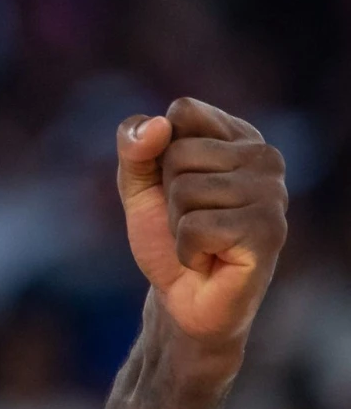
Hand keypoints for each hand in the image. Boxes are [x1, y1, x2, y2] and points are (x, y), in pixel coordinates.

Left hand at [116, 98, 287, 349]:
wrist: (179, 297)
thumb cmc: (166, 234)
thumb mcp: (137, 182)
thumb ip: (134, 145)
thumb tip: (158, 124)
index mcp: (239, 136)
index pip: (183, 111)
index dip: (160, 152)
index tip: (175, 182)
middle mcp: (266, 159)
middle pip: (180, 152)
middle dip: (168, 194)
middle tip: (190, 220)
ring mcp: (274, 195)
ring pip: (186, 190)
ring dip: (178, 224)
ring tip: (202, 241)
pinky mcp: (269, 233)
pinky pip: (195, 227)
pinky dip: (187, 249)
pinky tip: (209, 260)